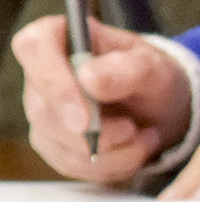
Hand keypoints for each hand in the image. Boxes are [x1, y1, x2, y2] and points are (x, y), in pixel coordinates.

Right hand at [15, 16, 189, 181]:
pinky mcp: (52, 141)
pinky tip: (132, 148)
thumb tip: (89, 77)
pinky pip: (70, 163)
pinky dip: (109, 164)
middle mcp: (43, 72)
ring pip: (57, 142)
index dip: (54, 83)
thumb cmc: (154, 76)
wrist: (162, 108)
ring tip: (142, 134)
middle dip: (94, 131)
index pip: (34, 47)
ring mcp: (44, 108)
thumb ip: (128, 70)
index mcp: (62, 36)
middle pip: (43, 108)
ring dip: (109, 150)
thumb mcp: (155, 68)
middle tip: (132, 128)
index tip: (84, 117)